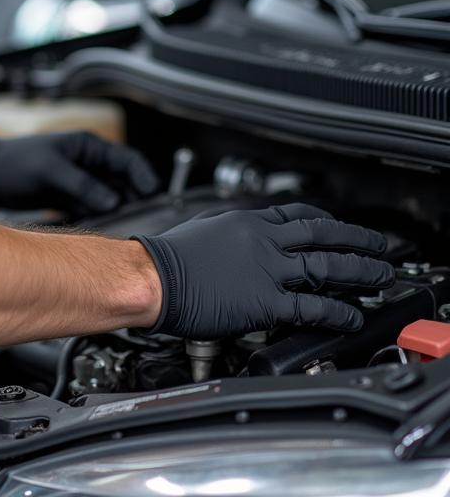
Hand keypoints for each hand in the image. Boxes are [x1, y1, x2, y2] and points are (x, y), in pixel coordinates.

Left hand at [0, 131, 158, 213]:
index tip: (152, 194)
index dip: (143, 176)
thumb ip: (81, 185)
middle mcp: (88, 163)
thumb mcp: (49, 171)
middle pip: (123, 181)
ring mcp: (81, 181)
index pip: (127, 160)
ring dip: (117, 210)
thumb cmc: (15, 162)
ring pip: (110, 197)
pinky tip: (99, 228)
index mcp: (88, 147)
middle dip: (133, 197)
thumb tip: (111, 200)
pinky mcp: (71, 197)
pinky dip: (99, 217)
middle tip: (141, 216)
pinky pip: (94, 208)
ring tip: (121, 224)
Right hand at [133, 203, 394, 338]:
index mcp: (247, 222)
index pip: (297, 214)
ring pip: (326, 267)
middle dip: (356, 240)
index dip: (325, 220)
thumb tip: (239, 235)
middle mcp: (263, 241)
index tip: (339, 225)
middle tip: (378, 246)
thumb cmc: (168, 257)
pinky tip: (352, 316)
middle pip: (323, 235)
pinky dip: (338, 311)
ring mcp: (267, 270)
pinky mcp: (266, 302)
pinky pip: (312, 306)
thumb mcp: (204, 227)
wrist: (152, 277)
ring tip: (380, 278)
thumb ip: (230, 230)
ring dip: (360, 272)